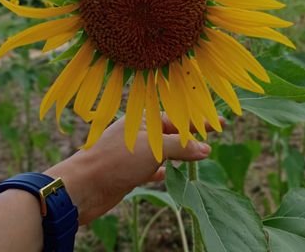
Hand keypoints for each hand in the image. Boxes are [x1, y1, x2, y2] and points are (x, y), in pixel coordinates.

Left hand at [45, 113, 221, 223]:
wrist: (83, 186)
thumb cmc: (117, 160)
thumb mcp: (153, 148)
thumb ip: (180, 147)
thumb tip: (205, 149)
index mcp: (144, 119)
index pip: (179, 118)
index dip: (200, 121)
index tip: (221, 123)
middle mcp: (140, 133)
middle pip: (172, 132)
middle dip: (192, 135)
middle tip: (215, 136)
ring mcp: (134, 152)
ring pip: (163, 150)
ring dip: (180, 152)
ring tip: (199, 155)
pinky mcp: (130, 170)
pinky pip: (152, 167)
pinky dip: (163, 169)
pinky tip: (170, 173)